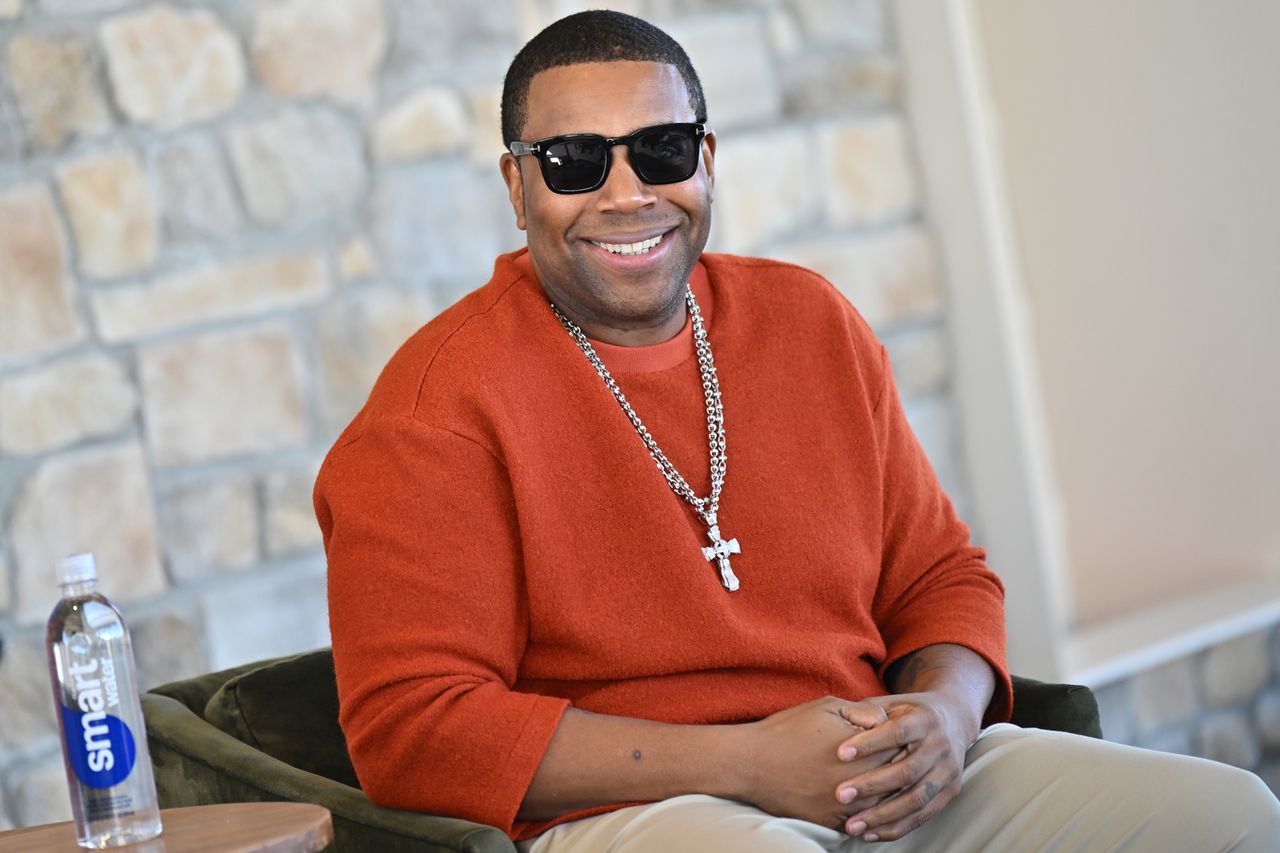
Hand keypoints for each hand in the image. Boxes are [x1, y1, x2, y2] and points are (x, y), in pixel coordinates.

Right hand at [739, 696, 899, 829]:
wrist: (751, 763)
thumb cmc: (789, 729)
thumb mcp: (828, 707)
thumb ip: (865, 711)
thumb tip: (887, 721)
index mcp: (865, 753)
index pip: (902, 752)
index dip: (903, 745)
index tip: (900, 741)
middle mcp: (861, 784)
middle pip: (897, 782)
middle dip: (898, 771)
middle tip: (899, 763)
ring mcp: (846, 808)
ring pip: (882, 807)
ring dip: (885, 797)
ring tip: (884, 785)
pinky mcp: (831, 823)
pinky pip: (860, 825)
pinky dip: (866, 817)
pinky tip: (864, 806)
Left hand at [832, 691, 978, 841]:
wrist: (953, 720)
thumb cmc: (910, 712)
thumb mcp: (894, 703)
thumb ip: (869, 712)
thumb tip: (839, 723)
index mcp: (925, 720)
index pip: (896, 732)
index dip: (869, 743)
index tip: (840, 754)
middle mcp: (940, 746)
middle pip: (906, 771)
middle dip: (872, 785)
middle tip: (841, 795)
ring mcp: (948, 772)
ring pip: (915, 799)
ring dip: (881, 815)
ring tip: (852, 824)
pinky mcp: (950, 792)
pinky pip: (923, 816)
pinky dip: (895, 828)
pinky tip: (870, 833)